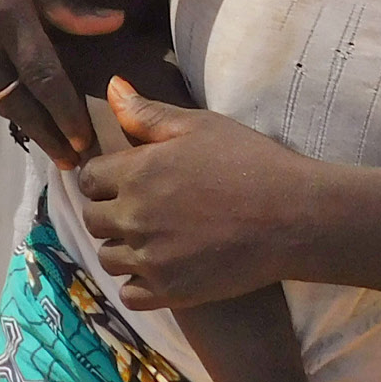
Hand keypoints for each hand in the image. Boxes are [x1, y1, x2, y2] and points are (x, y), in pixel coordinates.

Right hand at [0, 0, 123, 166]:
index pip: (44, 78)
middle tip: (72, 162)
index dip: (66, 115)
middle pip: (16, 102)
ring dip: (20, 119)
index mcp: (3, 9)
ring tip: (50, 137)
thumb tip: (113, 27)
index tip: (86, 143)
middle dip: (46, 134)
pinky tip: (16, 101)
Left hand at [76, 78, 321, 308]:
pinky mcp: (170, 291)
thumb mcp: (200, 125)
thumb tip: (112, 87)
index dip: (103, 178)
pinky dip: (139, 283)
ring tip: (152, 239)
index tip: (125, 181)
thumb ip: (147, 113)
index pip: (88, 178)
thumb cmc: (249, 162)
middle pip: (92, 219)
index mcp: (136, 172)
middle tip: (141, 209)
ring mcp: (150, 258)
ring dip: (122, 248)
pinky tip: (162, 268)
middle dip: (109, 212)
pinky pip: (129, 294)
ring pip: (107, 258)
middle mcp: (134, 217)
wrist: (292, 216)